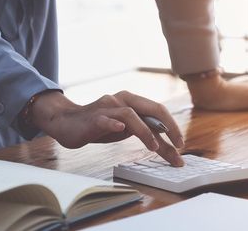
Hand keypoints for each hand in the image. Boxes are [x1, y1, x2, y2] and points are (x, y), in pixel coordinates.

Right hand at [29, 91, 184, 165]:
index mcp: (132, 101)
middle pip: (151, 108)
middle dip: (168, 127)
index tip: (181, 146)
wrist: (67, 122)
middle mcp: (122, 100)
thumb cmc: (99, 125)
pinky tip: (120, 129)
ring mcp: (107, 107)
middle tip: (178, 145)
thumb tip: (165, 143)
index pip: (158, 111)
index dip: (172, 127)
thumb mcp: (125, 128)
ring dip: (145, 131)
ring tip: (154, 147)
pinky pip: (105, 119)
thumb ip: (143, 129)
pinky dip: (113, 123)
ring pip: (131, 114)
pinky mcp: (93, 117)